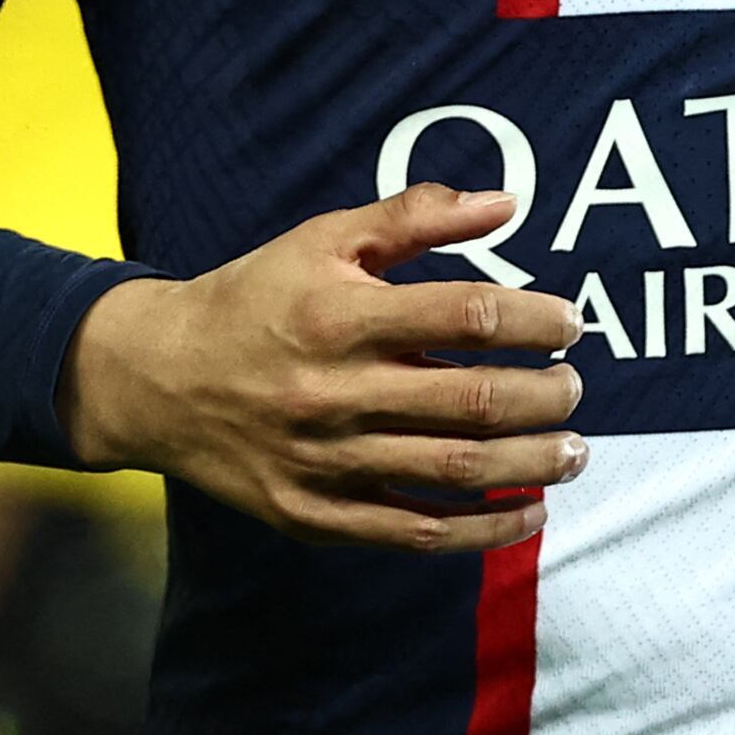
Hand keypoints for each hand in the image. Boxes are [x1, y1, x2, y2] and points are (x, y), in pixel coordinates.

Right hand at [56, 181, 587, 551]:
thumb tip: (506, 202)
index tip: (568, 321)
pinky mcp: (315, 515)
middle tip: (577, 387)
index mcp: (339, 314)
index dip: (533, 317)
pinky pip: (415, 533)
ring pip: (454, 471)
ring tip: (574, 449)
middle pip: (470, 400)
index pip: (464, 314)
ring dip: (530, 463)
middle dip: (544, 395)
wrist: (157, 379)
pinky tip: (528, 512)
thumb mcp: (322, 240)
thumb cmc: (254, 298)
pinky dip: (483, 530)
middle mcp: (333, 391)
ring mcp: (324, 461)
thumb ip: (413, 216)